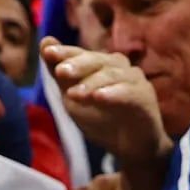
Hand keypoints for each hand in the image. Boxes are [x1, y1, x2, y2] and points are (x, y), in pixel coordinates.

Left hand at [41, 39, 169, 164]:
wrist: (131, 147)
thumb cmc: (102, 119)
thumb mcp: (73, 98)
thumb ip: (59, 73)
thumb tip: (44, 41)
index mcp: (100, 63)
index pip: (81, 53)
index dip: (65, 51)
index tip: (48, 52)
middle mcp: (119, 66)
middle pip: (96, 61)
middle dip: (78, 65)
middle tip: (60, 72)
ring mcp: (134, 80)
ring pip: (111, 76)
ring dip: (91, 83)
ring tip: (73, 94)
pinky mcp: (145, 97)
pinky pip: (128, 93)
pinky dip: (113, 94)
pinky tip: (99, 97)